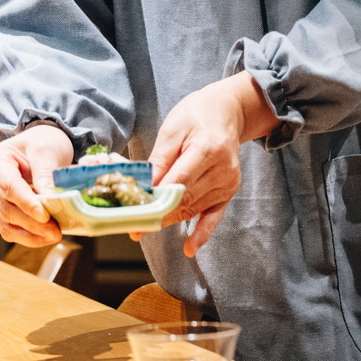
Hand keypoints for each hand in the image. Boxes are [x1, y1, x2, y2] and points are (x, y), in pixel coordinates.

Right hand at [0, 124, 73, 246]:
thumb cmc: (39, 144)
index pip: (8, 187)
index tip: (44, 215)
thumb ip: (45, 173)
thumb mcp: (45, 149)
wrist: (35, 147)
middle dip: (32, 223)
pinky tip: (44, 238)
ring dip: (31, 234)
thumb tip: (50, 198)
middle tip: (56, 231)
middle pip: (6, 208)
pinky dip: (27, 237)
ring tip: (54, 235)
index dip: (26, 203)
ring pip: (6, 224)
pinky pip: (9, 230)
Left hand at [145, 73, 274, 257]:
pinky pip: (215, 217)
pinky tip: (189, 248)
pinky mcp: (229, 191)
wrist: (227, 112)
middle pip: (184, 199)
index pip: (177, 181)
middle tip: (131, 226)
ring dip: (168, 220)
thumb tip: (144, 186)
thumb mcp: (173, 129)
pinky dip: (202, 234)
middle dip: (156, 214)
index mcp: (208, 149)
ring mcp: (228, 183)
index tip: (132, 212)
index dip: (154, 199)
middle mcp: (222, 170)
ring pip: (193, 209)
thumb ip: (160, 159)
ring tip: (143, 229)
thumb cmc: (196, 116)